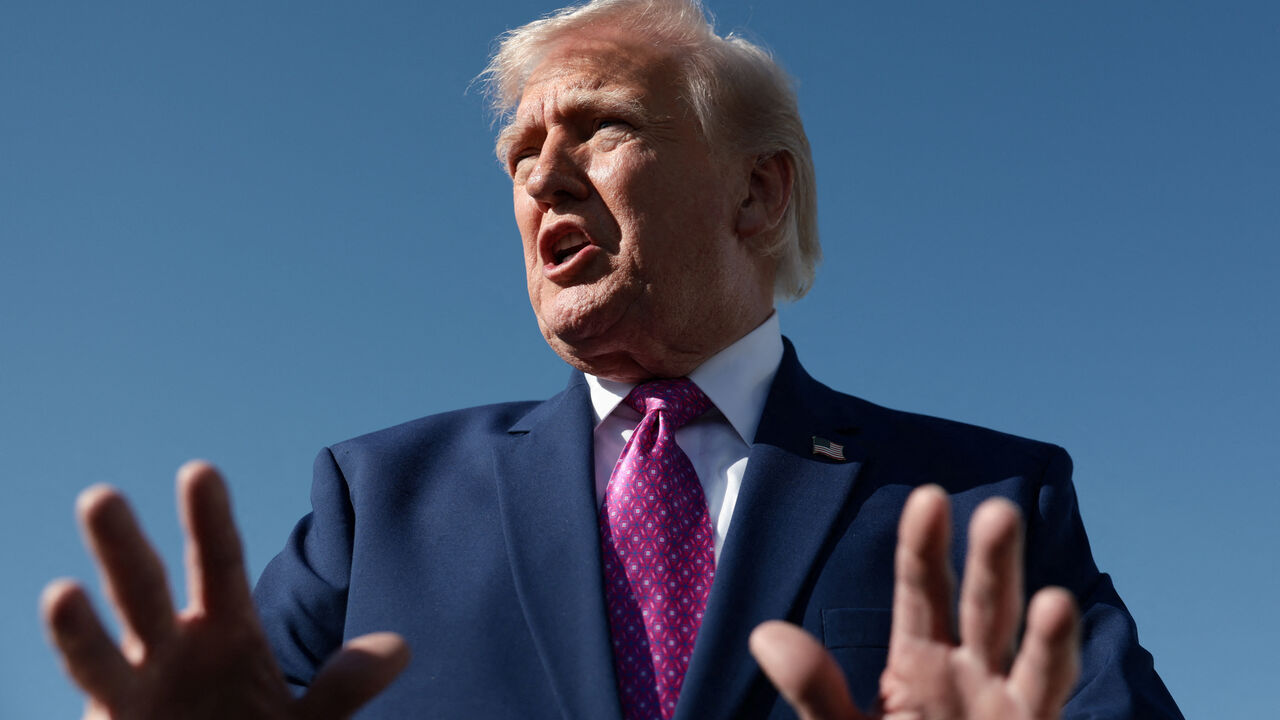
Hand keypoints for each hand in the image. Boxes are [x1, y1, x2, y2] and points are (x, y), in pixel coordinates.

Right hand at [41, 461, 409, 718]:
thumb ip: (344, 687)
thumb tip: (399, 648)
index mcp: (223, 626)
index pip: (215, 560)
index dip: (207, 519)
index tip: (199, 471)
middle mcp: (170, 647)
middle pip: (143, 588)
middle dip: (122, 547)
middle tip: (99, 497)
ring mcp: (135, 688)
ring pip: (98, 650)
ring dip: (78, 625)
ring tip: (60, 594)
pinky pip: (93, 702)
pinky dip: (79, 675)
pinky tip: (64, 649)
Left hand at [750, 485, 1079, 719]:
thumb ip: (813, 688)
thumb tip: (764, 634)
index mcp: (919, 660)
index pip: (922, 589)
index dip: (924, 545)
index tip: (930, 499)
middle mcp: (969, 672)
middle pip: (984, 605)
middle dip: (993, 562)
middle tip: (999, 512)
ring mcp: (1005, 704)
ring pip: (1026, 651)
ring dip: (1045, 626)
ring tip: (1056, 598)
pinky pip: (1047, 696)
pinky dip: (1057, 665)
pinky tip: (1064, 634)